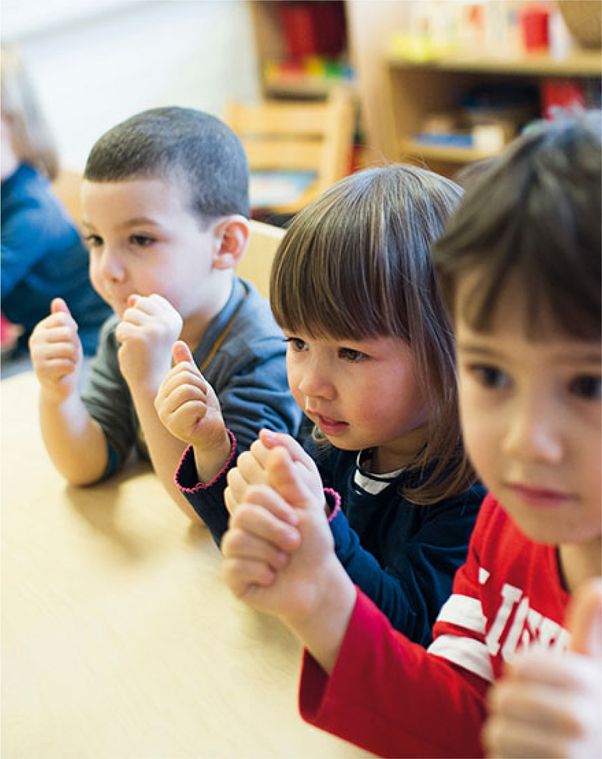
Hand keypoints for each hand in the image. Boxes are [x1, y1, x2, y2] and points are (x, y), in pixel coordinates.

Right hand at [29, 298, 82, 401]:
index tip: (69, 341)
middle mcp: (35, 339)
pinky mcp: (41, 370)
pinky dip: (71, 369)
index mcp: (41, 328)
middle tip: (70, 355)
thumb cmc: (65, 357)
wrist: (60, 385)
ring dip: (74, 358)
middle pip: (68, 333)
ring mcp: (36, 354)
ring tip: (67, 363)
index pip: (64, 318)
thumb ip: (63, 319)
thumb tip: (57, 300)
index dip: (74, 330)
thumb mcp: (67, 336)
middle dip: (76, 345)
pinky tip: (63, 372)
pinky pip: (68, 364)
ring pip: (69, 349)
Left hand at [115, 293, 181, 389]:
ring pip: (128, 314)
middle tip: (142, 339)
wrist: (150, 381)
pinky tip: (131, 349)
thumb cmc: (149, 354)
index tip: (152, 333)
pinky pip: (120, 328)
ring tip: (138, 345)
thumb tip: (132, 298)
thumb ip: (143, 311)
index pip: (151, 299)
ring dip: (127, 329)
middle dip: (134, 319)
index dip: (144, 314)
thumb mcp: (150, 329)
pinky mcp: (140, 337)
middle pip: (139, 304)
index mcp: (174, 318)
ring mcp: (155, 329)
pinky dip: (121, 338)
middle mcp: (168, 322)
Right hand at [155, 340, 226, 450]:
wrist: (211, 432)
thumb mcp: (196, 382)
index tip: (198, 392)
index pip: (183, 369)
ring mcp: (165, 415)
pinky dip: (203, 410)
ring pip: (188, 390)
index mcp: (162, 390)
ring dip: (202, 399)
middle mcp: (159, 402)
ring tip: (200, 409)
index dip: (198, 379)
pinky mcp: (175, 426)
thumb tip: (178, 342)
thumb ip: (186, 364)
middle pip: (185, 378)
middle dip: (201, 389)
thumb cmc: (203, 407)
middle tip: (201, 401)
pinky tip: (199, 418)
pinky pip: (193, 406)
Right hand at [222, 445, 338, 623]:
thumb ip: (287, 475)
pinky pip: (235, 566)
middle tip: (294, 543)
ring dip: (271, 553)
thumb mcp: (305, 504)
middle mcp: (240, 523)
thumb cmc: (312, 542)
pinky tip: (270, 577)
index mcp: (255, 504)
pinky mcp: (231, 574)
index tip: (297, 519)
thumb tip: (270, 440)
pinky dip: (262, 573)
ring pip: (238, 539)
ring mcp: (233, 548)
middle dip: (277, 530)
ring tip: (282, 561)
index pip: (253, 491)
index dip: (278, 506)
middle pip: (243, 513)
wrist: (318, 581)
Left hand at [483, 578, 601, 757]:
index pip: (520, 666)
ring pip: (496, 733)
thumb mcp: (597, 668)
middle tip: (531, 715)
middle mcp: (581, 719)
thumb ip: (593, 627)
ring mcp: (569, 754)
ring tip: (531, 739)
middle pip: (502, 699)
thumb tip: (599, 585)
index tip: (536, 680)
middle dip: (508, 706)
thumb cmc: (594, 712)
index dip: (520, 672)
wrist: (595, 758)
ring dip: (505, 737)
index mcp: (590, 683)